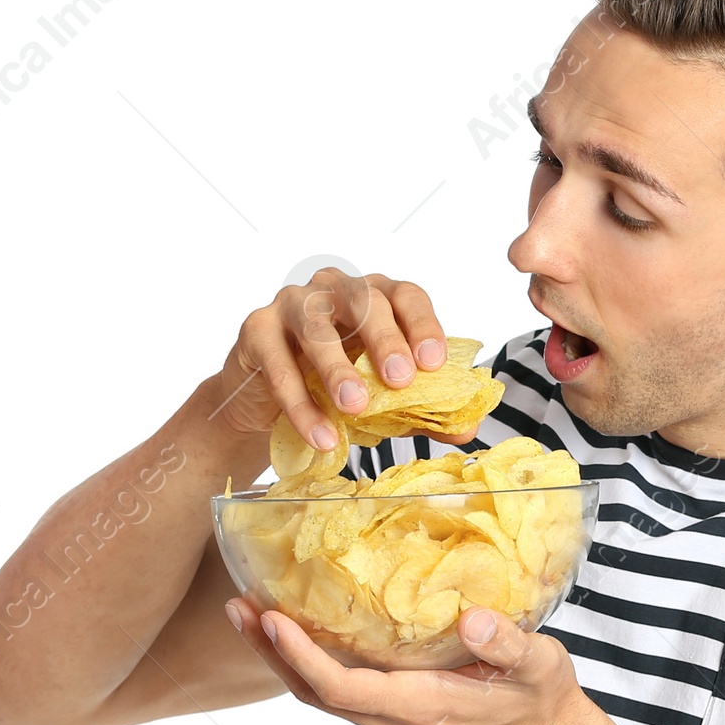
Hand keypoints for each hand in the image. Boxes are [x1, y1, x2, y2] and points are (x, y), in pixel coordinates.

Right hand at [210, 268, 482, 453]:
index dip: (422, 325)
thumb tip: (468, 429)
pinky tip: (320, 433)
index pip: (406, 296)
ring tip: (354, 408)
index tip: (434, 363)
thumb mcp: (383, 401)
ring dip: (337, 368)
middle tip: (400, 379)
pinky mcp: (256, 329)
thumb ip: (424, 411)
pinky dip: (299, 402)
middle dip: (385, 339)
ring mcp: (292, 304)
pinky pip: (278, 363)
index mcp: (375, 297)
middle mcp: (335, 290)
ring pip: (316, 325)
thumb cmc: (332, 390)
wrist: (268, 406)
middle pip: (365, 300)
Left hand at [224, 595, 590, 724]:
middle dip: (271, 652)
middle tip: (238, 606)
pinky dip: (306, 660)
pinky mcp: (392, 710)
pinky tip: (296, 628)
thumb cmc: (543, 701)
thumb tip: (472, 621)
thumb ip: (508, 645)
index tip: (272, 620)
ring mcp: (389, 719)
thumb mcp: (540, 666)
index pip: (343, 688)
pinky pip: (336, 689)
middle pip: (313, 692)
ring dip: (280, 656)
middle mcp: (393, 720)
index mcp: (421, 707)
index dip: (302, 656)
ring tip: (250, 612)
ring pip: (319, 693)